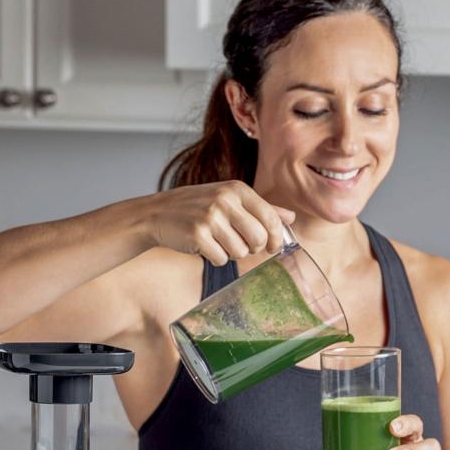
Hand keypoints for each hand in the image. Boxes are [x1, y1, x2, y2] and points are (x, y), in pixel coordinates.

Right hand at [150, 180, 294, 264]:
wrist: (158, 213)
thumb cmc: (198, 207)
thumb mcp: (230, 200)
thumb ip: (262, 208)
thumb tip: (291, 218)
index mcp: (237, 189)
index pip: (270, 218)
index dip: (275, 238)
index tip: (272, 247)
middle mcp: (225, 200)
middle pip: (258, 238)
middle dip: (252, 248)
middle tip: (241, 245)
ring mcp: (210, 217)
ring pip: (240, 252)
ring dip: (231, 253)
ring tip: (217, 242)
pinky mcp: (197, 235)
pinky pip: (221, 259)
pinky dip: (215, 258)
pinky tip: (204, 246)